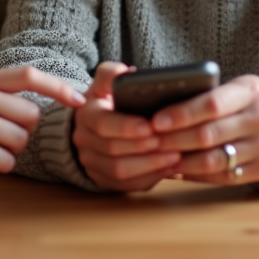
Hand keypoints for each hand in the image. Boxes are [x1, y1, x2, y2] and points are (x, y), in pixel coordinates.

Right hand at [0, 67, 85, 187]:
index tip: (79, 100)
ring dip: (12, 148)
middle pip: (32, 114)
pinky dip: (2, 164)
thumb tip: (56, 90)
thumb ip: (6, 90)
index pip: (29, 75)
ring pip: (22, 139)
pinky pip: (8, 160)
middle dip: (25, 129)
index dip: (58, 87)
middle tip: (0, 133)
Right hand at [71, 62, 181, 190]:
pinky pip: (126, 186)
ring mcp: (91, 163)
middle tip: (169, 142)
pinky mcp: (103, 180)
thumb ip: (111, 74)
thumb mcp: (104, 84)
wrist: (92, 128)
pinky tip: (168, 169)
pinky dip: (149, 178)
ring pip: (119, 170)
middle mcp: (84, 141)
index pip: (103, 123)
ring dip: (149, 165)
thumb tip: (127, 72)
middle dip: (143, 147)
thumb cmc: (107, 103)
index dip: (127, 127)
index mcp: (86, 115)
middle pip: (112, 149)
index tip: (151, 126)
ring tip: (174, 156)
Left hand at [151, 75, 258, 185]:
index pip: (212, 104)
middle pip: (209, 135)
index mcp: (252, 92)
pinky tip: (180, 170)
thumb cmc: (253, 101)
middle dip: (173, 140)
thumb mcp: (239, 87)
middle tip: (148, 142)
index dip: (181, 114)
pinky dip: (198, 176)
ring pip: (215, 160)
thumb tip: (164, 109)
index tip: (155, 120)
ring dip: (181, 162)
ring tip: (159, 158)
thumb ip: (210, 94)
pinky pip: (225, 177)